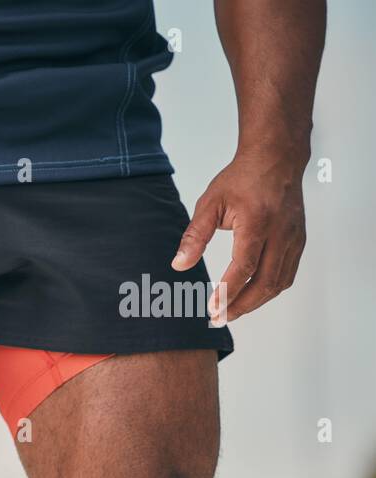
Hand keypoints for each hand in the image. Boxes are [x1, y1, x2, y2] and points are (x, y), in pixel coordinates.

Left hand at [172, 152, 306, 324]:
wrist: (276, 159)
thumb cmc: (242, 179)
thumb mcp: (210, 204)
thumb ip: (194, 236)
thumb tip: (179, 266)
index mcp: (258, 223)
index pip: (244, 267)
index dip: (228, 292)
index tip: (212, 309)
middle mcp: (281, 233)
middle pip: (265, 282)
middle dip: (241, 306)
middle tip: (218, 319)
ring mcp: (294, 238)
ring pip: (279, 282)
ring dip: (256, 302)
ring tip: (232, 313)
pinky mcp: (299, 241)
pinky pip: (287, 274)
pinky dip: (269, 290)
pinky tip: (251, 296)